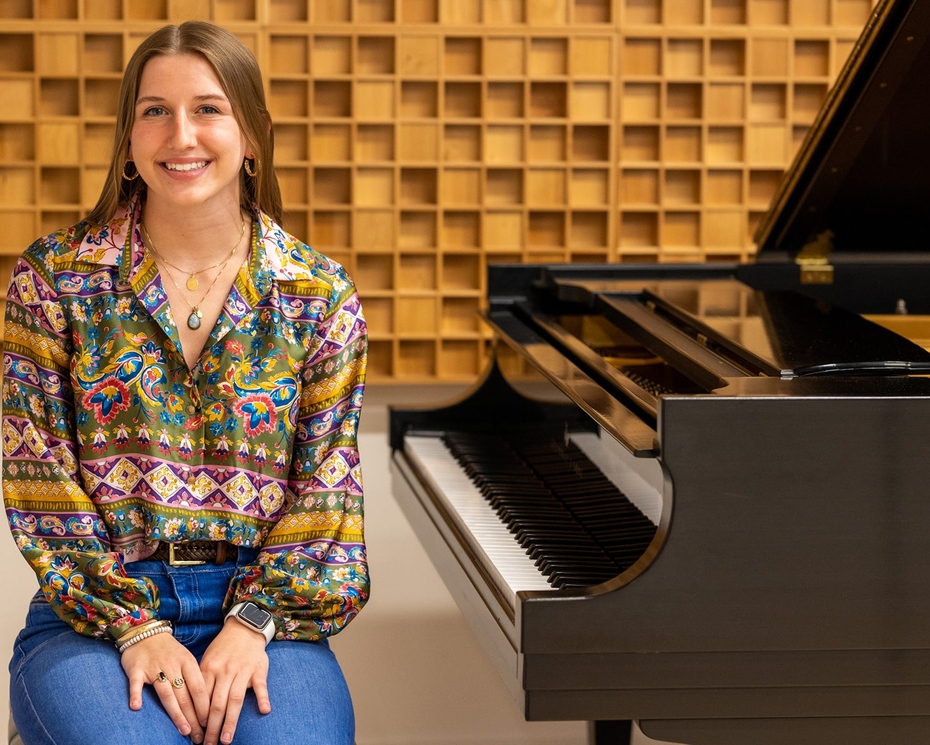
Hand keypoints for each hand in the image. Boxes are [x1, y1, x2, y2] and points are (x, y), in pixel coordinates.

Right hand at [121, 631, 209, 742]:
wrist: (145, 632)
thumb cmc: (168, 650)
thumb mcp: (185, 658)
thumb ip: (192, 678)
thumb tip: (207, 703)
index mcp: (187, 662)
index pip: (199, 687)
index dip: (205, 706)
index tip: (209, 723)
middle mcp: (172, 665)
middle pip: (185, 695)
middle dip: (193, 718)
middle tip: (199, 737)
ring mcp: (154, 667)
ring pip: (166, 693)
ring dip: (176, 713)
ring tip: (184, 729)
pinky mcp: (136, 669)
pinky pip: (136, 683)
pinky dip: (136, 694)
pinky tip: (137, 707)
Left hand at [199, 619, 270, 744]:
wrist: (244, 629)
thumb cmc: (223, 649)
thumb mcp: (207, 660)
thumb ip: (203, 682)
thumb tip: (194, 708)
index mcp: (209, 669)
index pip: (202, 699)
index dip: (198, 719)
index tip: (196, 735)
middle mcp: (225, 671)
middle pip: (217, 704)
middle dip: (212, 728)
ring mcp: (242, 671)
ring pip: (235, 700)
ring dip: (231, 722)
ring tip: (226, 740)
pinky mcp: (258, 670)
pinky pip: (261, 685)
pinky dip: (263, 698)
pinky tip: (264, 711)